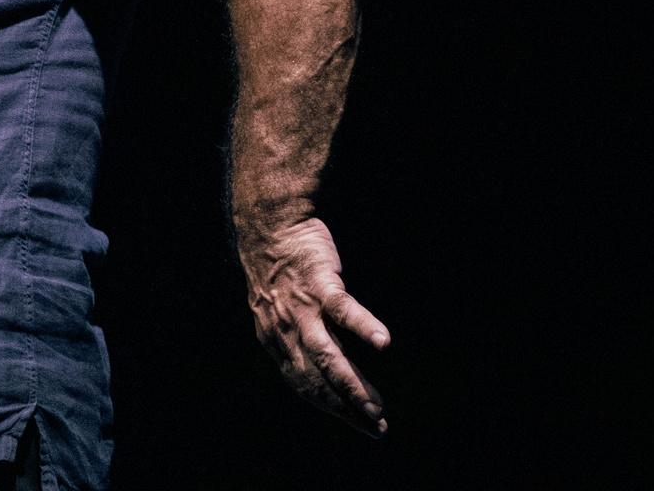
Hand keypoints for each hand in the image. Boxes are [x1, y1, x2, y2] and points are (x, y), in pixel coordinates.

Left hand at [237, 215, 389, 436]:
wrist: (269, 226)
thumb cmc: (280, 269)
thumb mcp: (277, 312)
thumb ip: (293, 340)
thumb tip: (313, 366)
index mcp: (278, 343)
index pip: (307, 387)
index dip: (333, 408)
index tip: (361, 424)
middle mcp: (287, 333)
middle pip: (318, 381)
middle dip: (347, 409)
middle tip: (377, 428)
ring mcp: (303, 310)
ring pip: (328, 357)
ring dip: (352, 385)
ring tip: (376, 407)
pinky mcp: (319, 284)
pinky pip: (342, 310)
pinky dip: (362, 327)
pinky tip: (384, 343)